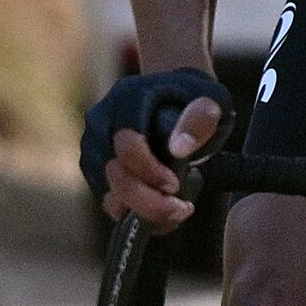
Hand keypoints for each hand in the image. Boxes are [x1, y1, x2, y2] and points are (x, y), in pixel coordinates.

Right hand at [84, 68, 232, 227]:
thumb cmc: (193, 96)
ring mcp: (96, 149)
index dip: (149, 171)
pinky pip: (111, 202)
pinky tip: (165, 210)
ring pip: (109, 194)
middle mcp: (102, 125)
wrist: (174, 92)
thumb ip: (199, 118)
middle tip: (180, 208)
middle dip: (147, 200)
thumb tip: (178, 149)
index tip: (175, 184)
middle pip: (114, 175)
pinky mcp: (99, 171)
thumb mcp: (209, 99)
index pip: (126, 145)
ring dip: (144, 211)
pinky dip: (137, 212)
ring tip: (177, 210)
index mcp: (126, 101)